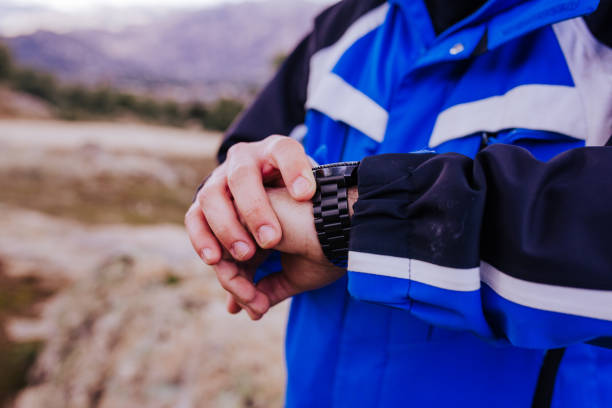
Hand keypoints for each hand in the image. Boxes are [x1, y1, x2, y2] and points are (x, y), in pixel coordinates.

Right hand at [185, 135, 315, 263]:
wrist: (268, 194)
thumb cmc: (297, 196)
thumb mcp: (311, 191)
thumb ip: (318, 200)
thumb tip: (323, 213)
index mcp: (275, 151)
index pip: (285, 151)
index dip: (294, 170)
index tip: (306, 194)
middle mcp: (243, 160)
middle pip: (242, 176)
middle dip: (255, 209)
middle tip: (272, 240)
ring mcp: (219, 179)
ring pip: (211, 196)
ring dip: (227, 227)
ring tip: (246, 255)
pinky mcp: (203, 203)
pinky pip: (194, 218)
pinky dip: (202, 239)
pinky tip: (214, 259)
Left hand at [226, 187, 354, 318]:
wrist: (344, 232)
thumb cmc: (330, 249)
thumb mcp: (296, 275)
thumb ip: (271, 288)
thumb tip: (248, 308)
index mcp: (269, 228)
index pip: (244, 261)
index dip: (245, 289)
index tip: (258, 311)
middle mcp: (256, 218)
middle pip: (231, 260)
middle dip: (240, 291)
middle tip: (259, 310)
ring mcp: (247, 214)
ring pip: (224, 258)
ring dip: (238, 289)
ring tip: (259, 304)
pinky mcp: (240, 213)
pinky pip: (224, 253)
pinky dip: (235, 281)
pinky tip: (254, 295)